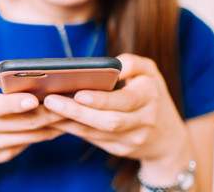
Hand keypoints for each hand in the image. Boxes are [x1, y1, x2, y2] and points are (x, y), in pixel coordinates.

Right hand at [0, 63, 64, 175]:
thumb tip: (29, 70)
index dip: (14, 103)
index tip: (34, 99)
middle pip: (22, 122)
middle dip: (50, 112)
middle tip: (72, 101)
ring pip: (31, 135)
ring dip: (55, 123)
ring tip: (74, 110)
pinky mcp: (1, 156)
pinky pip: (30, 143)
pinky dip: (47, 133)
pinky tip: (60, 123)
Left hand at [44, 54, 192, 176]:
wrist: (168, 138)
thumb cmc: (153, 96)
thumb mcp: (150, 73)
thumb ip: (133, 63)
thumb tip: (112, 65)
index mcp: (150, 98)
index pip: (125, 101)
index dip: (102, 99)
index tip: (78, 93)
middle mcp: (143, 122)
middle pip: (108, 121)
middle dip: (77, 112)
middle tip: (50, 100)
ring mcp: (131, 139)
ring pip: (96, 133)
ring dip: (69, 122)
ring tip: (45, 110)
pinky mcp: (119, 149)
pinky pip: (91, 139)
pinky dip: (72, 129)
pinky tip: (54, 120)